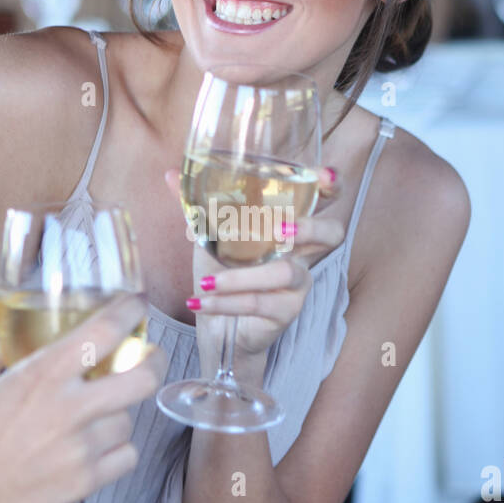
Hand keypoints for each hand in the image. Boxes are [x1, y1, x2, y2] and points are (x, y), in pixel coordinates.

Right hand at [0, 293, 167, 502]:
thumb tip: (0, 345)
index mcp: (41, 375)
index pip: (105, 331)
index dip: (129, 311)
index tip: (136, 305)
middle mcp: (70, 408)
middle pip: (144, 377)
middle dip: (154, 361)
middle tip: (148, 356)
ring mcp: (82, 448)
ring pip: (130, 420)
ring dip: (119, 413)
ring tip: (97, 415)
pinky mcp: (86, 483)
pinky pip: (126, 458)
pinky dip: (119, 451)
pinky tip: (98, 448)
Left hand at [165, 165, 343, 363]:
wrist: (218, 327)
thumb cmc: (222, 276)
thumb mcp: (208, 239)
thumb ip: (196, 209)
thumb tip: (171, 175)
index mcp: (287, 228)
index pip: (323, 201)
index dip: (331, 186)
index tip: (323, 175)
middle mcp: (300, 253)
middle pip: (333, 234)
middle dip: (313, 226)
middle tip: (281, 228)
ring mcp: (298, 284)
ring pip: (285, 272)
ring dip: (240, 278)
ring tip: (206, 283)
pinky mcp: (287, 311)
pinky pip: (261, 303)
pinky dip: (226, 302)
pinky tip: (200, 302)